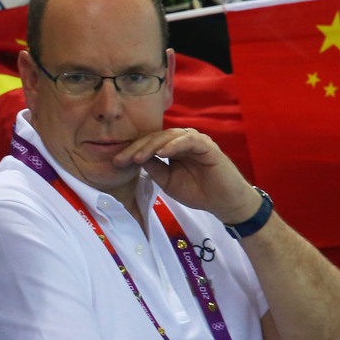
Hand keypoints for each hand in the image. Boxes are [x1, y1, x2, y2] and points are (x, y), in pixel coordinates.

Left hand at [112, 127, 261, 224]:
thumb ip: (154, 169)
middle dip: (136, 148)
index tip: (115, 162)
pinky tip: (161, 153)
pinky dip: (174, 145)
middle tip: (121, 159)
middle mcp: (182, 140)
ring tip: (137, 157)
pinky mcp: (207, 145)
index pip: (148, 144)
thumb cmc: (197, 191)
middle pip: (155, 138)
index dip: (131, 152)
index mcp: (172, 148)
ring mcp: (194, 141)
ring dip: (151, 146)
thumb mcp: (168, 182)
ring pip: (168, 136)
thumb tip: (135, 159)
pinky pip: (188, 140)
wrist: (223, 202)